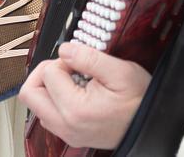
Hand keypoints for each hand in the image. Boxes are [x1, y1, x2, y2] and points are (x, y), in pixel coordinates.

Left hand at [19, 42, 150, 149]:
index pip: (47, 75)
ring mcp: (67, 133)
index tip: (79, 60)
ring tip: (73, 78)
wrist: (153, 124)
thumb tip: (65, 49)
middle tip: (66, 66)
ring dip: (48, 87)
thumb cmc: (141, 101)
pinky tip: (75, 91)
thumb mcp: (121, 71)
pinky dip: (55, 99)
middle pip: (30, 94)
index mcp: (76, 110)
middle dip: (44, 73)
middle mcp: (67, 126)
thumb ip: (88, 58)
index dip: (62, 60)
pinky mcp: (71, 134)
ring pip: (37, 105)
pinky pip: (48, 114)